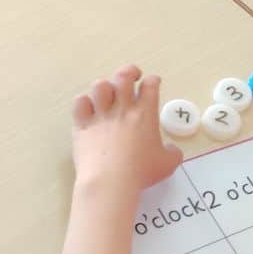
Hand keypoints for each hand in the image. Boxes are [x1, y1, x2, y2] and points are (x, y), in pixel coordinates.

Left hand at [71, 65, 182, 190]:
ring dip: (105, 86)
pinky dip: (85, 102)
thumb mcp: (167, 164)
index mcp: (145, 114)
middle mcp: (122, 109)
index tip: (152, 83)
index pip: (150, 85)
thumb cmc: (141, 172)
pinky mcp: (82, 125)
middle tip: (132, 77)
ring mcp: (100, 115)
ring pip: (100, 86)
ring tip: (108, 93)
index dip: (153, 80)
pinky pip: (80, 102)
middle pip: (123, 76)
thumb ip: (173, 153)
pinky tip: (89, 108)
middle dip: (129, 72)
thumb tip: (172, 150)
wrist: (110, 182)